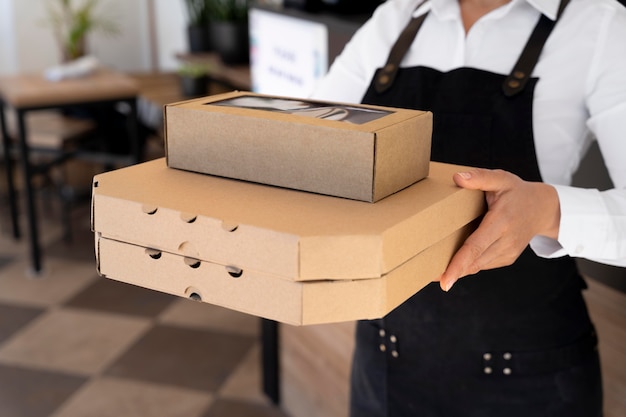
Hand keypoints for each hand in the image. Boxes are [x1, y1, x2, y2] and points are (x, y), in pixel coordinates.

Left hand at [439, 168, 560, 291]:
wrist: (543, 209)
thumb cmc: (517, 192)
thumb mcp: (501, 179)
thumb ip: (480, 177)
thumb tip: (457, 177)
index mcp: (501, 222)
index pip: (475, 247)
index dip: (458, 264)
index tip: (445, 280)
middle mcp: (506, 241)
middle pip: (474, 261)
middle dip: (452, 271)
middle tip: (428, 275)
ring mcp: (508, 252)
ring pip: (478, 265)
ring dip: (458, 270)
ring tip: (436, 272)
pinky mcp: (508, 258)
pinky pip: (483, 264)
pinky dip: (469, 265)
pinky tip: (454, 265)